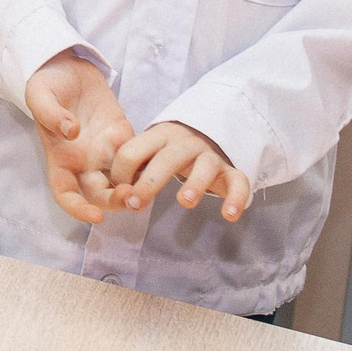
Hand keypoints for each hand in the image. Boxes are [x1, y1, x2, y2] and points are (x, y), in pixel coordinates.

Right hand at [25, 53, 135, 225]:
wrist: (64, 65)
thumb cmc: (46, 84)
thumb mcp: (39, 94)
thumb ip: (50, 113)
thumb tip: (71, 132)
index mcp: (60, 157)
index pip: (66, 194)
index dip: (79, 210)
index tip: (96, 216)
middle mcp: (83, 161)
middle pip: (100, 195)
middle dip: (115, 202)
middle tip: (128, 195)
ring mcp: (104, 150)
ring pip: (122, 182)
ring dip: (135, 189)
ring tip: (147, 186)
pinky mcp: (122, 135)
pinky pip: (138, 158)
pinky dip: (147, 166)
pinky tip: (157, 164)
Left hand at [109, 120, 252, 221]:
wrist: (209, 134)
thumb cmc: (169, 150)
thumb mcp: (150, 150)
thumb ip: (133, 165)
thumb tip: (113, 192)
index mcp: (158, 135)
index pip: (133, 150)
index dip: (121, 174)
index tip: (118, 195)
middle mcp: (185, 142)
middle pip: (167, 159)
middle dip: (149, 182)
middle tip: (136, 206)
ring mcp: (210, 155)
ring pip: (205, 166)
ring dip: (195, 184)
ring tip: (184, 202)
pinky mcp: (231, 171)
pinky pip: (239, 182)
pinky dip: (236, 198)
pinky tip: (229, 215)